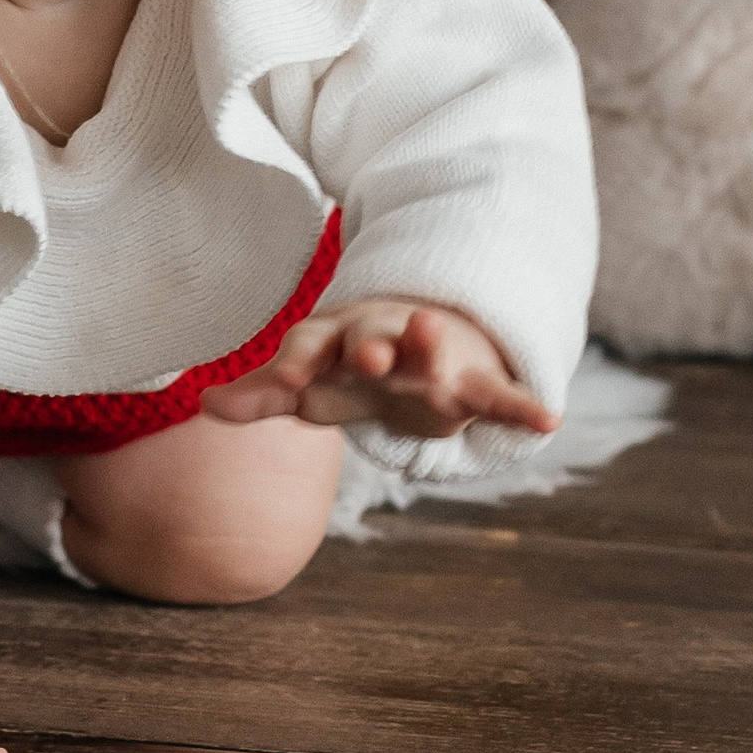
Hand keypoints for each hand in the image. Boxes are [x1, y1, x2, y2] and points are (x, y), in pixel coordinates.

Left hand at [200, 298, 555, 442]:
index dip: (299, 359)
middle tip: (367, 355)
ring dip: (430, 344)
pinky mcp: (474, 382)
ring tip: (432, 332)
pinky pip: (500, 395)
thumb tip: (203, 405)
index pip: (312, 344)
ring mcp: (432, 356)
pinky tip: (549, 420)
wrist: (426, 341)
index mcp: (338, 341)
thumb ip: (266, 394)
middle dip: (368, 346)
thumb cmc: (357, 368)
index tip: (289, 378)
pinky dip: (524, 407)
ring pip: (431, 351)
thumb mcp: (315, 383)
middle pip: (370, 338)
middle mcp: (386, 339)